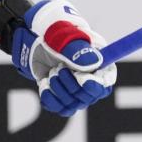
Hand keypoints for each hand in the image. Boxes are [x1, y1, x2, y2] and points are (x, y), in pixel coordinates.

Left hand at [11, 0, 115, 115]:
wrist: (35, 39)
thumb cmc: (54, 33)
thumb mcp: (64, 37)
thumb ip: (77, 50)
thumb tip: (92, 64)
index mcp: (100, 61)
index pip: (106, 82)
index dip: (95, 84)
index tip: (79, 77)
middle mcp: (92, 78)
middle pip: (89, 97)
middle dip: (70, 84)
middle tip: (59, 68)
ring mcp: (77, 90)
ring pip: (74, 104)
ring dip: (58, 89)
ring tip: (52, 72)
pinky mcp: (63, 97)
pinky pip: (61, 108)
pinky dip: (50, 97)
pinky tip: (44, 84)